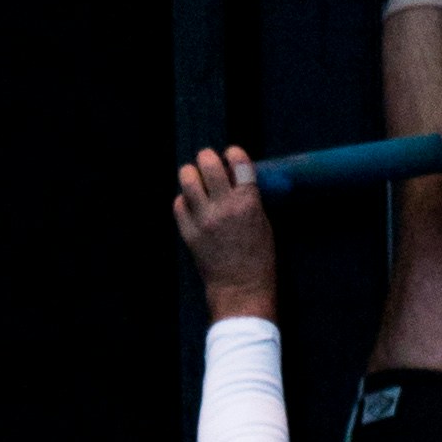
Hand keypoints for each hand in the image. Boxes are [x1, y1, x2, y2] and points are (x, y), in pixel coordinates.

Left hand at [175, 143, 275, 319]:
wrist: (240, 288)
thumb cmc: (259, 257)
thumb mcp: (263, 222)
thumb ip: (249, 197)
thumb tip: (235, 176)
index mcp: (248, 202)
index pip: (238, 161)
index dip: (234, 153)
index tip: (231, 155)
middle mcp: (223, 206)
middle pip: (208, 164)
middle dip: (208, 158)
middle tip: (210, 162)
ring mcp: (202, 219)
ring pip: (187, 179)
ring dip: (192, 174)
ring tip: (197, 179)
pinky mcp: (187, 232)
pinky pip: (178, 203)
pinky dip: (184, 199)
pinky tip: (192, 204)